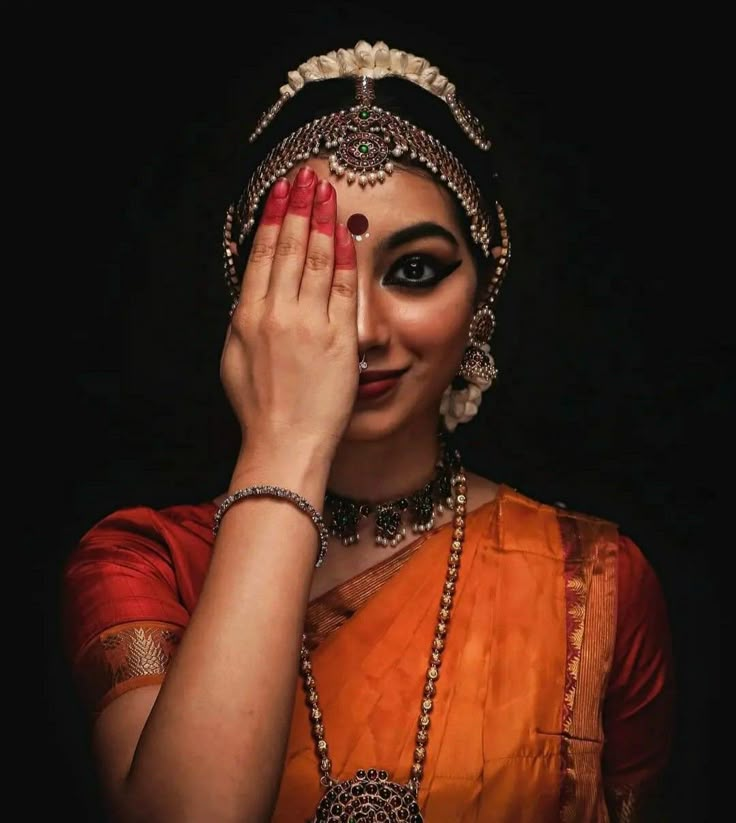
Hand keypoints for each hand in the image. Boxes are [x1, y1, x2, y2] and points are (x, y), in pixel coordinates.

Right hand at [220, 166, 358, 460]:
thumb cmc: (260, 409)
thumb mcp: (235, 361)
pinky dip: (344, 255)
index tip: (280, 191)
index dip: (272, 217)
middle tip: (306, 176)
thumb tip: (250, 294)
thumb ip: (244, 322)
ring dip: (322, 219)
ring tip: (327, 190)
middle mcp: (277, 313)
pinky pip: (343, 286)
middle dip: (299, 206)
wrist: (285, 443)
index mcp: (248, 317)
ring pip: (315, 258)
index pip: (262, 254)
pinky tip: (347, 231)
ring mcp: (310, 324)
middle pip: (289, 246)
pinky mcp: (339, 338)